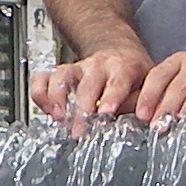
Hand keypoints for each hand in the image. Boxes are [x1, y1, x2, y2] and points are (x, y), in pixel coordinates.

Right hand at [32, 44, 150, 123]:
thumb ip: (140, 104)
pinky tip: (46, 109)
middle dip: (81, 109)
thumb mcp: (146, 86)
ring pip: (61, 76)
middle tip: (79, 130)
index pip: (117, 82)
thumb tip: (138, 120)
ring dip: (57, 98)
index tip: (106, 114)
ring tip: (58, 117)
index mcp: (123, 68)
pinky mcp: (60, 71)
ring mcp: (77, 67)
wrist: (118, 54)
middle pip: (86, 85)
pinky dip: (40, 93)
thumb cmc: (132, 76)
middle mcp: (98, 65)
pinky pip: (42, 78)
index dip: (111, 98)